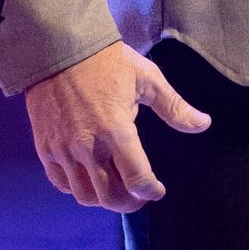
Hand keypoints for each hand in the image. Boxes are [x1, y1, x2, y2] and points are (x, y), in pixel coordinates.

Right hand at [24, 41, 209, 211]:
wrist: (58, 47)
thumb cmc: (106, 62)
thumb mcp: (146, 78)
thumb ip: (174, 107)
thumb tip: (203, 124)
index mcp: (115, 130)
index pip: (137, 180)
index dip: (151, 191)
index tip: (157, 190)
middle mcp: (87, 146)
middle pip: (110, 196)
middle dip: (129, 202)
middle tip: (138, 194)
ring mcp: (62, 150)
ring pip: (84, 195)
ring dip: (103, 197)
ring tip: (115, 186)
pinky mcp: (44, 148)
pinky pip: (60, 183)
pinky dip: (77, 188)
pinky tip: (89, 176)